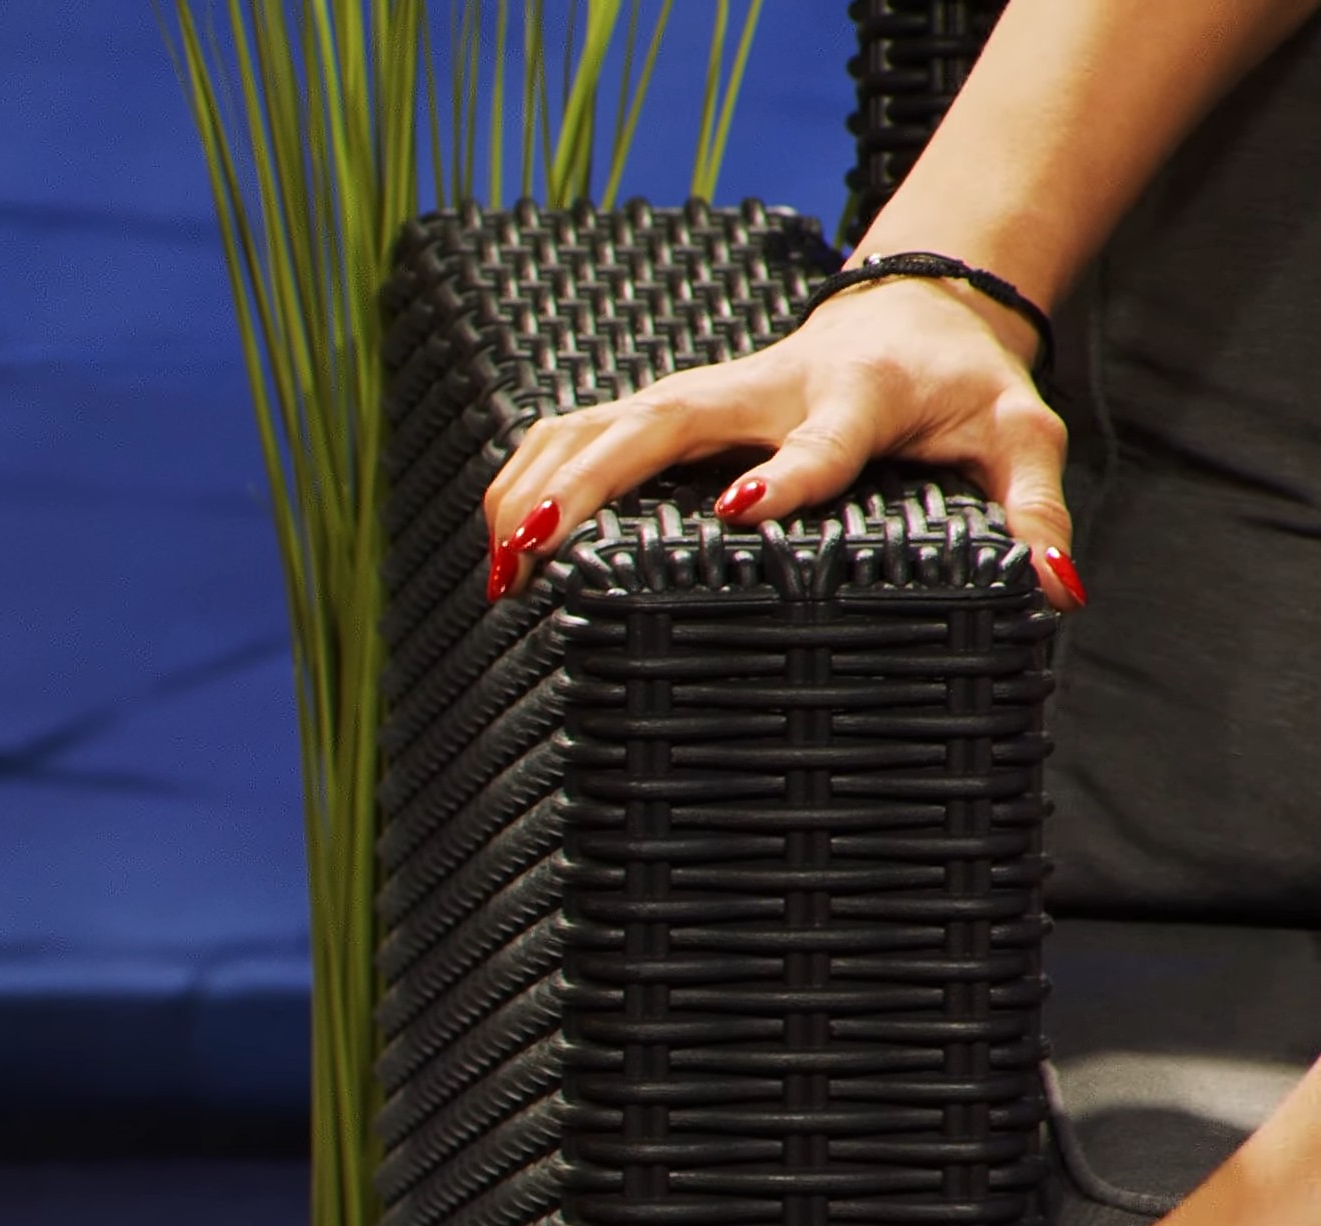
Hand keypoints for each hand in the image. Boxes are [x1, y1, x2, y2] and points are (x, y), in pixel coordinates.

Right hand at [478, 275, 1083, 609]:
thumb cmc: (965, 389)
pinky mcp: (669, 406)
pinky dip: (530, 471)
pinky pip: (581, 428)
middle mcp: (761, 388)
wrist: (919, 311)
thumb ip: (1034, 508)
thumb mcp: (1021, 437)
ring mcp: (704, 394)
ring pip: (598, 424)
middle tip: (533, 551)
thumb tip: (1053, 590)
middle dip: (587, 484)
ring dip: (538, 483)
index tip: (740, 511)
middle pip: (658, 425)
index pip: (821, 438)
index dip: (786, 473)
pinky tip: (496, 531)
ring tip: (499, 564)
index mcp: (854, 395)